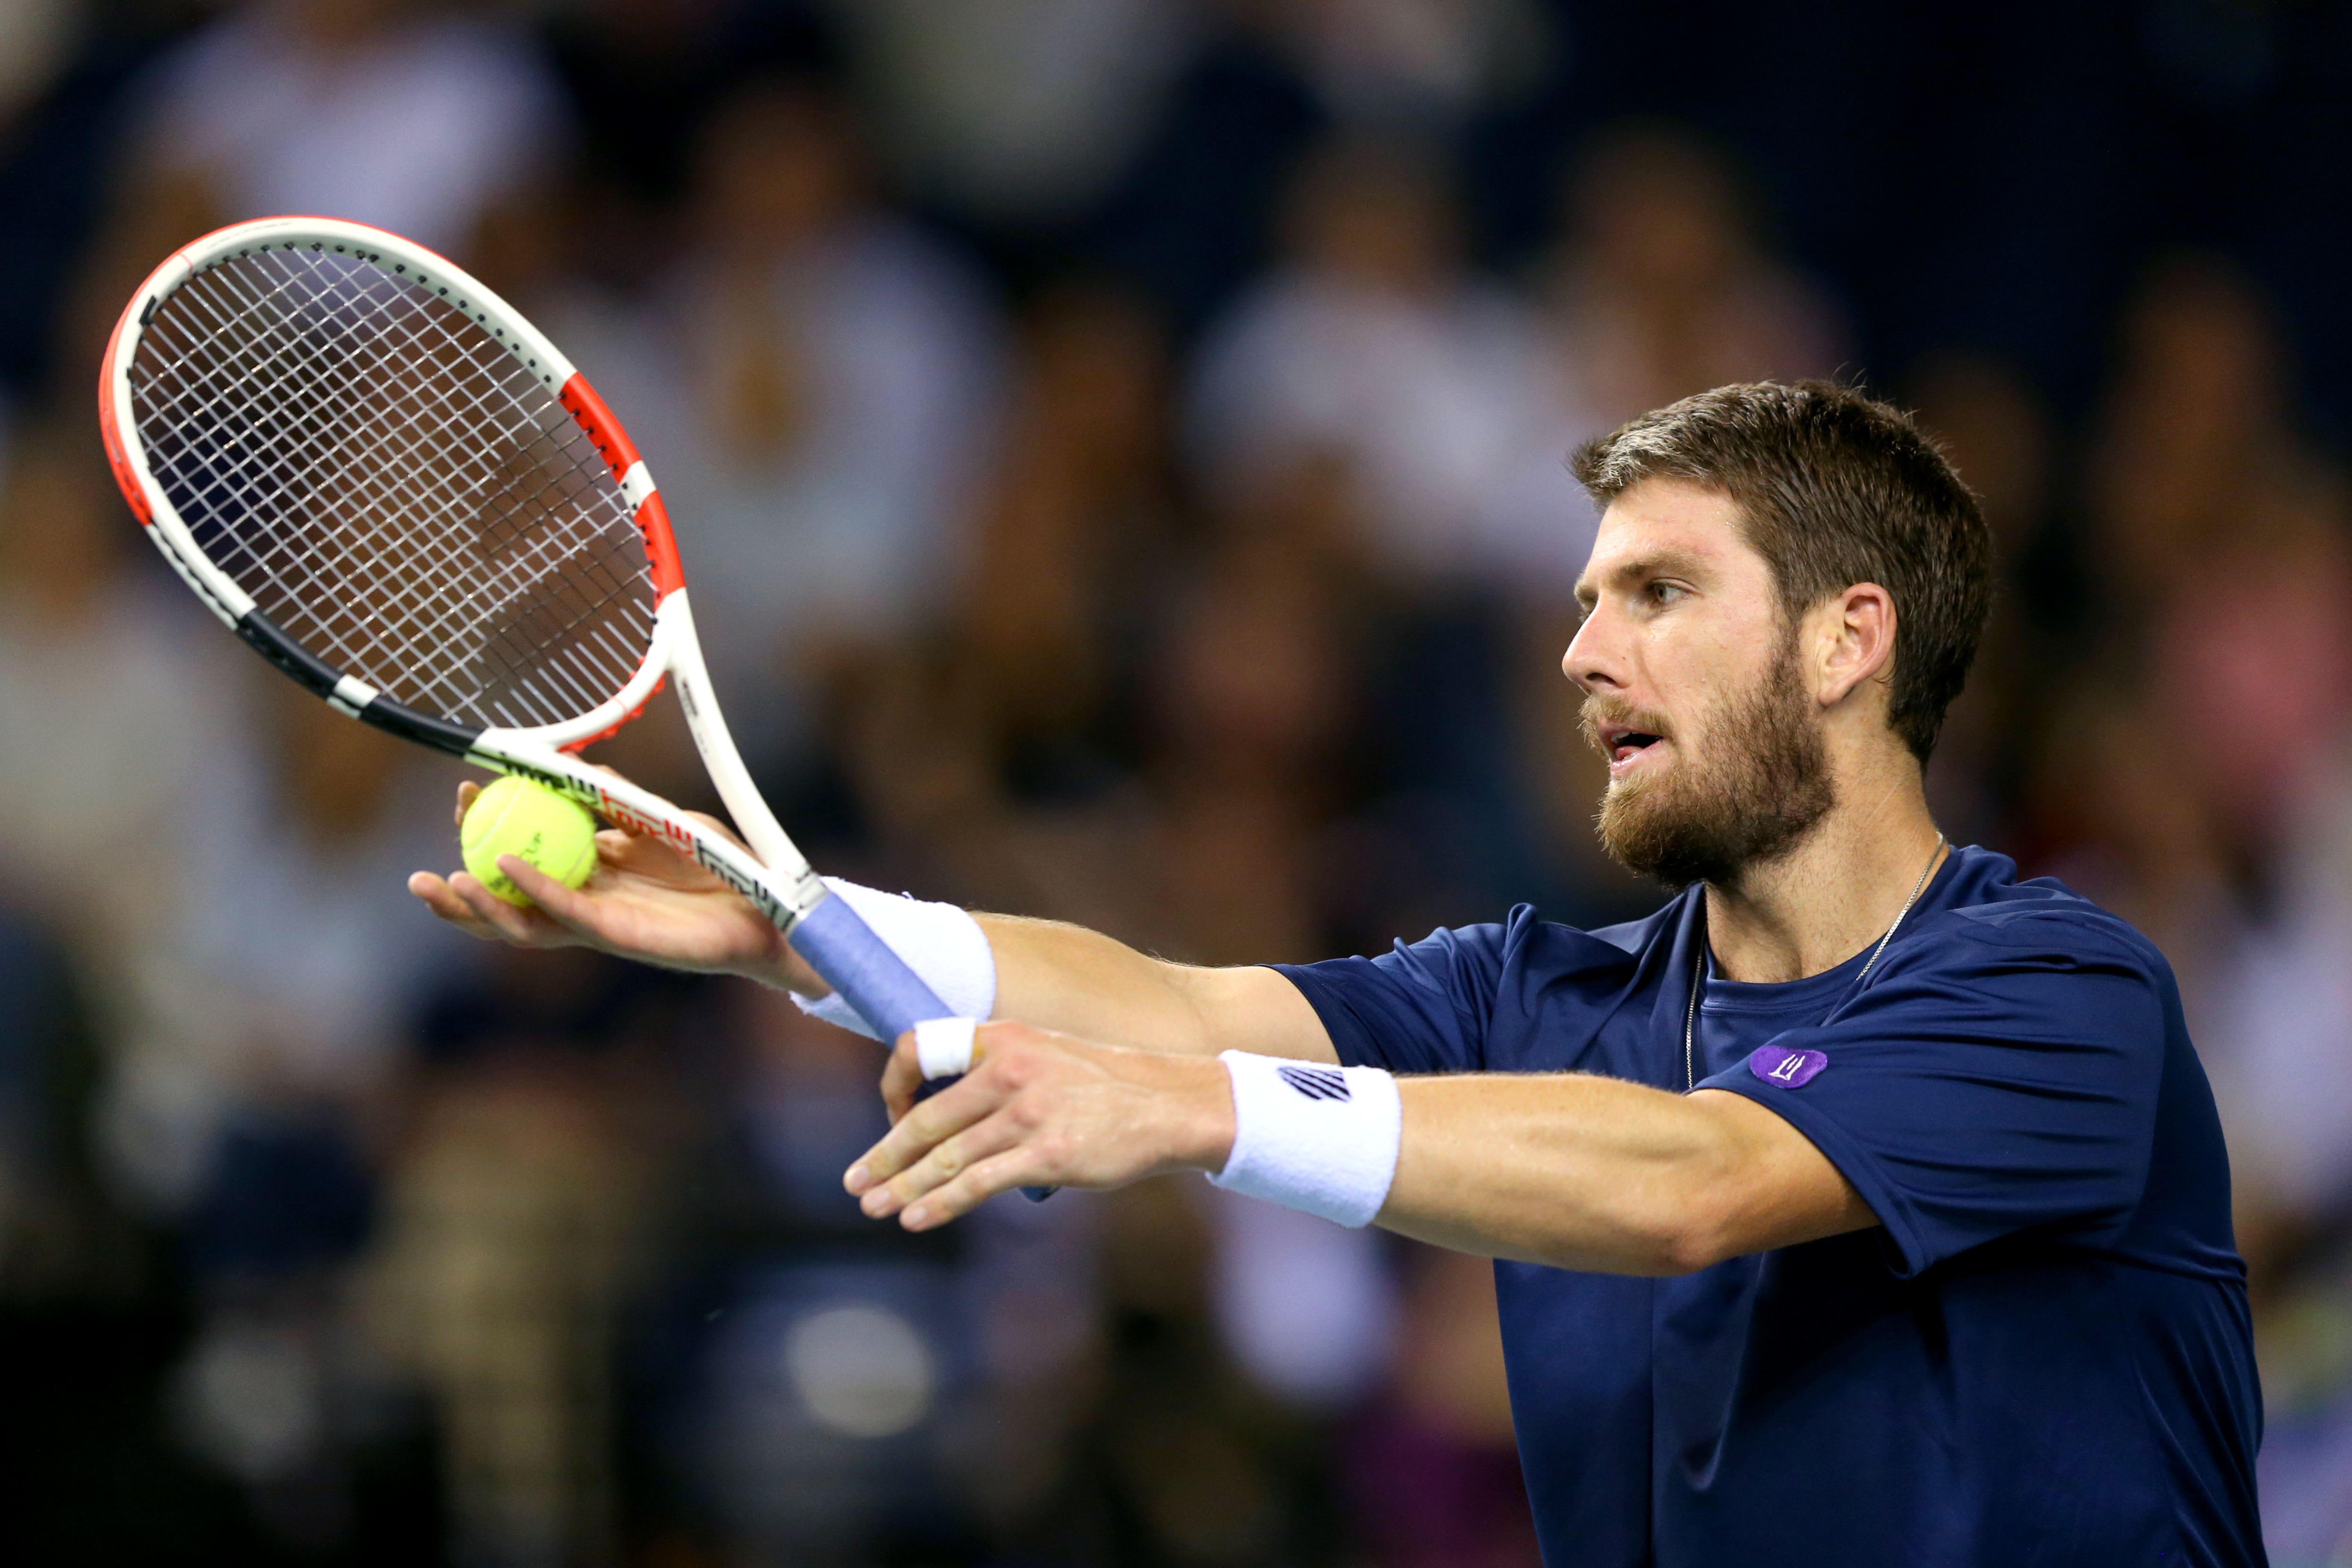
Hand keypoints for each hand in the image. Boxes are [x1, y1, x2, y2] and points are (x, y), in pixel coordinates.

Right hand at [407, 779, 822, 989]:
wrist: (767, 904)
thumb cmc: (720, 867)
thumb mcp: (663, 822)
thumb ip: (620, 804)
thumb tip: (581, 773)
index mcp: (592, 878)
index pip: (521, 860)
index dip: (486, 834)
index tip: (463, 796)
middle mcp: (587, 906)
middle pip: (506, 907)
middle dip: (459, 892)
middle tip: (418, 869)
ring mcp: (599, 924)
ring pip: (521, 924)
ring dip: (476, 907)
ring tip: (438, 884)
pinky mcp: (619, 936)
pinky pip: (563, 914)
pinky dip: (530, 892)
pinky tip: (501, 870)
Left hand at [846, 1020, 1236, 1229]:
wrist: (1167, 1103)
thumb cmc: (1100, 1086)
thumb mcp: (1043, 1053)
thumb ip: (994, 1072)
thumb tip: (942, 1112)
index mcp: (1001, 1037)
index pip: (920, 1047)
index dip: (893, 1085)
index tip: (887, 1116)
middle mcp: (1009, 1070)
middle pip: (926, 1117)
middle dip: (885, 1155)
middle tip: (855, 1180)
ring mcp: (1028, 1113)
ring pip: (946, 1157)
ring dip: (902, 1186)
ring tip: (874, 1207)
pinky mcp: (1048, 1155)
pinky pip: (978, 1183)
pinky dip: (939, 1204)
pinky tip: (915, 1218)